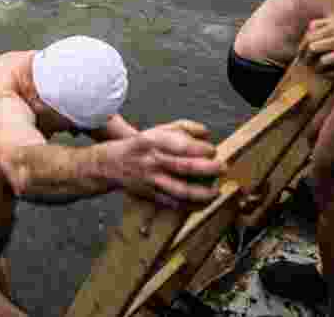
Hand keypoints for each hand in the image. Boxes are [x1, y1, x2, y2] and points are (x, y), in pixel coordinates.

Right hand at [109, 120, 223, 207]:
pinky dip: (191, 205)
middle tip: (222, 168)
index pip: (183, 146)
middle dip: (209, 169)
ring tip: (215, 191)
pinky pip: (175, 204)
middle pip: (185, 167)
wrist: (112, 164)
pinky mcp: (152, 195)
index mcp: (156, 142)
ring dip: (202, 193)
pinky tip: (203, 202)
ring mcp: (152, 180)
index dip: (202, 149)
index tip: (213, 151)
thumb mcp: (158, 130)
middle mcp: (154, 161)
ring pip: (181, 190)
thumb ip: (184, 127)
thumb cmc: (140, 146)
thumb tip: (207, 133)